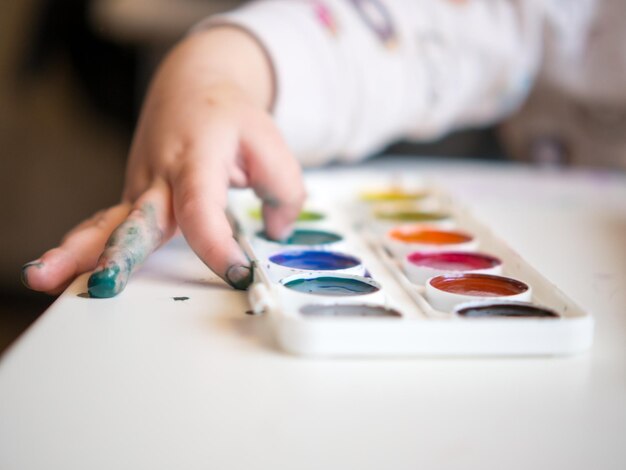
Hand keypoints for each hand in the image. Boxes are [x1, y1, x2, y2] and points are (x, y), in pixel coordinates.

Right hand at [22, 27, 305, 296]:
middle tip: (104, 283)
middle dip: (119, 253)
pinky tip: (56, 272)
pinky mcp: (133, 200)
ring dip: (76, 253)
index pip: (201, 210)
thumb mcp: (271, 145)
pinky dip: (81, 248)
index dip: (217, 246)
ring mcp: (140, 189)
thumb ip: (284, 191)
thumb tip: (276, 232)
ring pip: (107, 223)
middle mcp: (160, 176)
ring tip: (44, 277)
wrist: (191, 89)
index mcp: (196, 159)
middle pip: (138, 218)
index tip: (239, 274)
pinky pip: (105, 226)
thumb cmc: (228, 118)